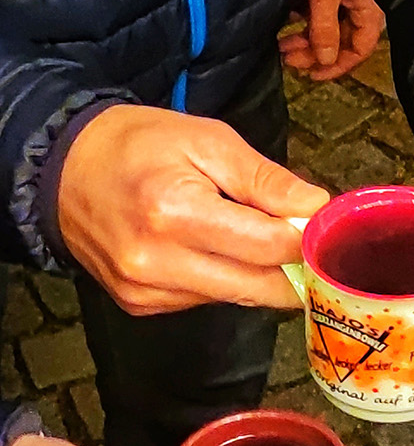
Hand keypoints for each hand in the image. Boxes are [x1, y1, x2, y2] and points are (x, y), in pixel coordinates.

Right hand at [59, 107, 329, 314]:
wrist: (61, 169)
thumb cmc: (139, 146)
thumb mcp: (208, 140)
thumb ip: (266, 180)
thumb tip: (317, 208)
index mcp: (174, 212)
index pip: (270, 247)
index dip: (307, 238)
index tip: (321, 224)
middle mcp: (156, 261)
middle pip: (261, 286)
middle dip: (295, 268)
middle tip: (306, 241)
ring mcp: (145, 290)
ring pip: (238, 298)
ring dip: (259, 275)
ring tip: (251, 237)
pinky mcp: (139, 305)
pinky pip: (207, 301)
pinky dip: (224, 280)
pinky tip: (212, 251)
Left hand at [278, 0, 383, 80]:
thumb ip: (324, 28)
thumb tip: (324, 60)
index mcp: (367, 14)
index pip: (358, 51)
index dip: (336, 66)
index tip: (311, 75)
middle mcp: (359, 9)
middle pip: (339, 41)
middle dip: (314, 52)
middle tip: (286, 57)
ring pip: (327, 27)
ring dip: (305, 36)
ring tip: (281, 42)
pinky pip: (319, 11)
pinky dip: (303, 19)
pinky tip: (287, 18)